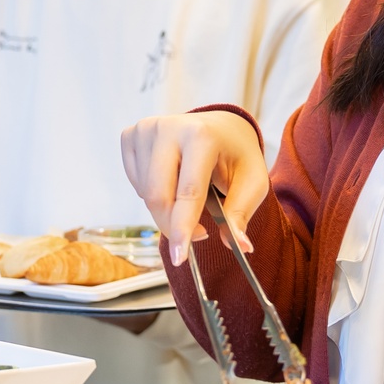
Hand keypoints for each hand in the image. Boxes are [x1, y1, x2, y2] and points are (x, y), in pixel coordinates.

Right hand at [120, 110, 268, 264]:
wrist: (221, 127)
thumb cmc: (236, 155)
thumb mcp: (252, 182)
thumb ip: (241, 213)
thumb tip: (239, 245)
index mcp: (202, 134)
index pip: (188, 191)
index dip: (183, 227)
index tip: (180, 256)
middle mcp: (169, 127)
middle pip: (158, 195)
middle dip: (172, 226)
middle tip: (194, 237)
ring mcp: (146, 129)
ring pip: (144, 193)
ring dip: (165, 210)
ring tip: (189, 199)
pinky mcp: (130, 134)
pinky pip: (135, 183)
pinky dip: (151, 194)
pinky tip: (171, 182)